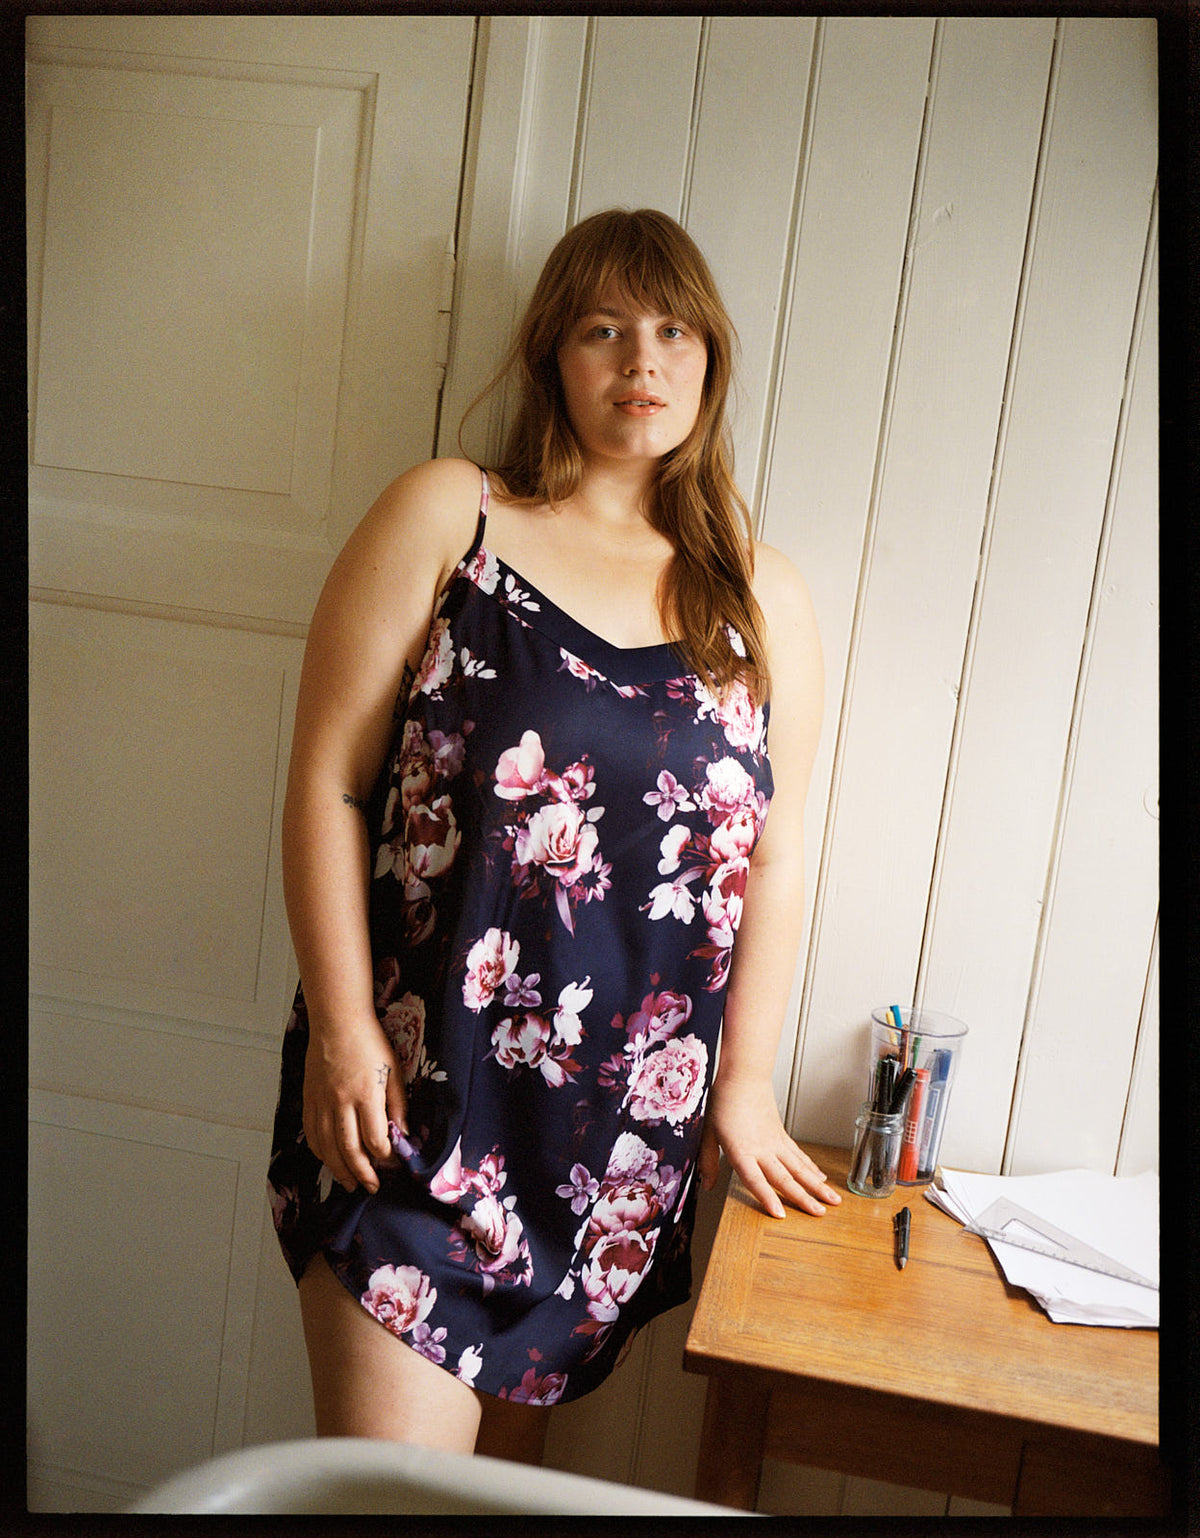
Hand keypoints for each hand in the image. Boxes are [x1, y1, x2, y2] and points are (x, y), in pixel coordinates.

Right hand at [302, 1013, 408, 1194]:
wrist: (336, 1022)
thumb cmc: (369, 1043)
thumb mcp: (393, 1071)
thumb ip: (398, 1105)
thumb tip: (403, 1135)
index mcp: (366, 1094)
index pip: (375, 1139)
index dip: (384, 1157)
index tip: (392, 1162)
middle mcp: (341, 1102)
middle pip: (349, 1149)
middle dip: (362, 1173)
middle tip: (371, 1188)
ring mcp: (321, 1102)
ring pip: (327, 1147)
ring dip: (339, 1170)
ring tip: (350, 1184)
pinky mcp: (309, 1100)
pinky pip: (312, 1134)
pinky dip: (321, 1152)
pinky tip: (330, 1161)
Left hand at [697, 1072, 840, 1218]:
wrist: (744, 1077)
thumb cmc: (724, 1101)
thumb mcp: (708, 1132)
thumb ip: (707, 1161)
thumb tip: (706, 1185)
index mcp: (741, 1150)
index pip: (754, 1179)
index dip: (767, 1197)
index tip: (781, 1214)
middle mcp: (762, 1149)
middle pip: (784, 1177)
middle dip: (804, 1198)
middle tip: (820, 1214)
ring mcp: (775, 1142)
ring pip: (799, 1168)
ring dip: (817, 1185)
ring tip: (833, 1200)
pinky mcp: (782, 1135)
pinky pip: (799, 1155)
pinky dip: (811, 1168)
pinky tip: (820, 1178)